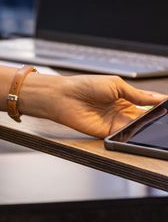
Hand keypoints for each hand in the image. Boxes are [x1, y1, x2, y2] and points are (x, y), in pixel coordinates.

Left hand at [23, 72, 165, 137]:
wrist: (64, 96)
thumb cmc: (85, 85)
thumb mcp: (115, 84)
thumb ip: (137, 94)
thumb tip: (157, 98)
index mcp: (125, 96)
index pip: (147, 102)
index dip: (158, 105)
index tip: (167, 107)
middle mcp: (122, 110)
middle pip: (145, 117)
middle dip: (155, 118)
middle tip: (164, 118)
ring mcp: (116, 122)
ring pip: (137, 128)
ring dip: (145, 127)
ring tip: (155, 124)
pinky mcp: (108, 133)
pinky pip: (125, 136)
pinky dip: (132, 135)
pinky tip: (138, 130)